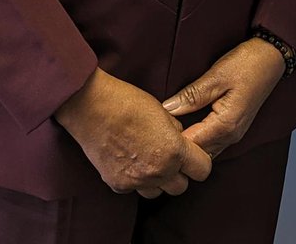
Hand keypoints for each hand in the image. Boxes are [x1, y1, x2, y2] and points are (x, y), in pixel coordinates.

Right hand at [54, 68, 211, 197]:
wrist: (92, 107)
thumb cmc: (128, 102)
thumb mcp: (162, 111)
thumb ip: (175, 131)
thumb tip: (179, 138)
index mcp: (174, 150)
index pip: (202, 170)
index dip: (199, 161)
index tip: (192, 154)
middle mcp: (158, 171)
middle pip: (181, 187)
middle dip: (179, 173)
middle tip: (169, 156)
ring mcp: (137, 181)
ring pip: (158, 192)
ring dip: (158, 180)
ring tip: (148, 158)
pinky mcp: (118, 185)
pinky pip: (135, 188)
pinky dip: (135, 179)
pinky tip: (129, 159)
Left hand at [162, 38, 285, 157]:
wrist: (272, 57)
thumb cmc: (247, 63)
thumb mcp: (216, 76)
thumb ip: (192, 95)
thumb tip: (167, 109)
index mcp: (226, 125)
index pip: (191, 147)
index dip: (171, 142)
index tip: (153, 132)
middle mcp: (231, 136)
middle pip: (197, 155)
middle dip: (176, 147)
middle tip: (155, 134)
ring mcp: (234, 134)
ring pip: (204, 151)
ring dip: (187, 145)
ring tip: (166, 131)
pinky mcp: (234, 128)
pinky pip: (211, 143)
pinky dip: (197, 139)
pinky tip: (183, 127)